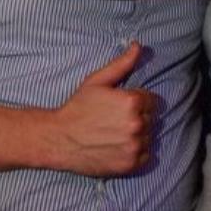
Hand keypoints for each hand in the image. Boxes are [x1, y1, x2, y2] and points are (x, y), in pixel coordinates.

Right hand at [50, 42, 155, 175]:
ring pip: (149, 136)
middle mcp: (137, 124)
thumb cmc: (78, 108)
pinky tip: (118, 146)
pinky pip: (146, 155)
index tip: (119, 107)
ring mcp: (135, 145)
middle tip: (114, 120)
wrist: (59, 139)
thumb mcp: (98, 81)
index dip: (136, 101)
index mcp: (132, 101)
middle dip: (138, 117)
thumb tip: (138, 46)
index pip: (151, 100)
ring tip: (115, 134)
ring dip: (138, 135)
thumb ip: (122, 64)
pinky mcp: (131, 164)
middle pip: (151, 118)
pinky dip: (136, 152)